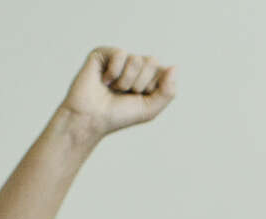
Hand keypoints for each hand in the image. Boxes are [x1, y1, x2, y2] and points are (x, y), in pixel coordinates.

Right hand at [60, 47, 175, 136]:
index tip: (139, 98)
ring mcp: (119, 58)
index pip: (165, 71)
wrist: (91, 118)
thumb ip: (168, 91)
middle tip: (125, 93)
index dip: (153, 88)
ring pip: (136, 59)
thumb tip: (175, 66)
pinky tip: (104, 80)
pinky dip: (114, 73)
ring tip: (114, 88)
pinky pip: (120, 54)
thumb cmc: (119, 115)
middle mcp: (135, 65)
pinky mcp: (103, 53)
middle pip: (152, 61)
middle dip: (140, 84)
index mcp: (148, 76)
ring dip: (126, 81)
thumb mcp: (150, 109)